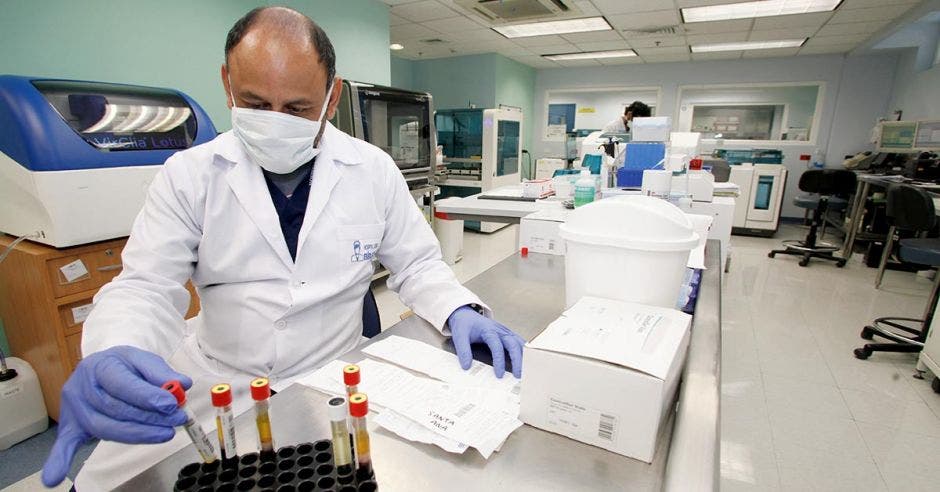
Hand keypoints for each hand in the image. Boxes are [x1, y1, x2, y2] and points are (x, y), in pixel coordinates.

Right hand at [41, 346, 191, 486]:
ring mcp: (75, 409)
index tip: (171, 404)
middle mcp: (83, 387)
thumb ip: (161, 372)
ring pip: (105, 427)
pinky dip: (59, 461)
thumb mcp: (142, 359)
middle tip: (177, 420)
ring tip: (165, 433)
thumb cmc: (122, 366)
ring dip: (138, 434)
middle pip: (116, 408)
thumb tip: (182, 383)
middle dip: (150, 417)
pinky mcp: (71, 426)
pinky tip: (54, 476)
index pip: (124, 384)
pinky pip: (64, 445)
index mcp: (100, 366)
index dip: (148, 396)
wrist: (99, 368)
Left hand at [448, 306, 524, 378]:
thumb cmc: (465, 326)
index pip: (497, 346)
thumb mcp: (459, 336)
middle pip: (513, 344)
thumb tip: (467, 367)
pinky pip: (519, 342)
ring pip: (519, 343)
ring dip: (523, 357)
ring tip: (525, 372)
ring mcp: (505, 332)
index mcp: (488, 330)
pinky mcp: (508, 334)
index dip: (499, 361)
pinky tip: (526, 362)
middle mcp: (500, 330)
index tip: (499, 375)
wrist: (467, 315)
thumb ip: (463, 351)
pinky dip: (524, 351)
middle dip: (517, 360)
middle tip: (518, 375)